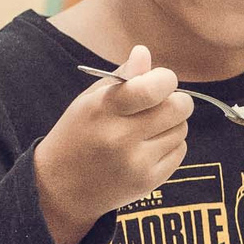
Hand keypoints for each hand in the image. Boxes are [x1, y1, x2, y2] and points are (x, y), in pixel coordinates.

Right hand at [33, 43, 193, 243]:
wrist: (61, 190)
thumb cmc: (76, 136)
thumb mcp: (88, 101)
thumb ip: (121, 77)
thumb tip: (144, 53)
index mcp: (103, 110)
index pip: (152, 88)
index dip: (166, 79)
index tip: (161, 81)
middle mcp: (121, 137)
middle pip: (178, 107)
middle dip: (176, 100)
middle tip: (162, 103)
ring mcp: (137, 163)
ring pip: (181, 129)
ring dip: (172, 123)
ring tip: (149, 128)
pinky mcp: (148, 182)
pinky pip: (180, 151)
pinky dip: (171, 145)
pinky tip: (149, 147)